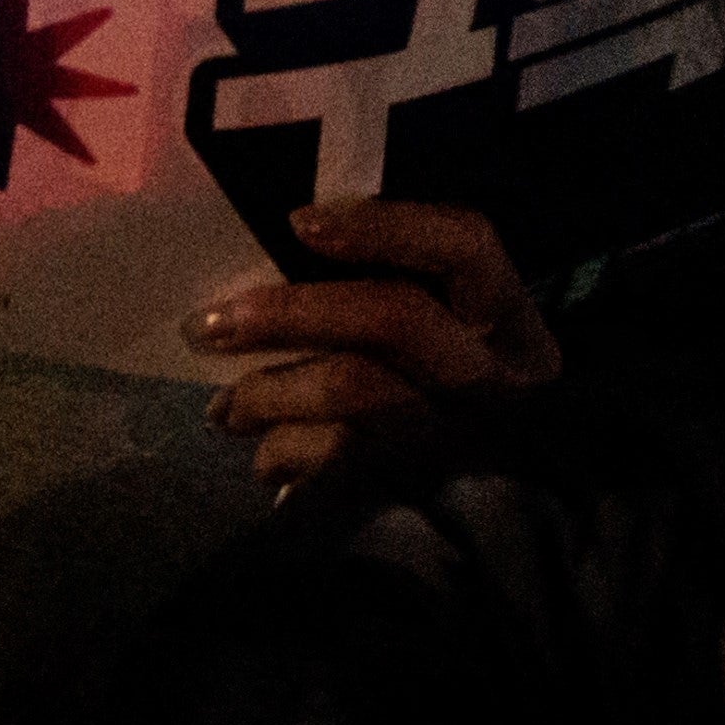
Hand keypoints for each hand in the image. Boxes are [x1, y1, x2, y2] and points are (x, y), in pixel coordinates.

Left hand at [183, 197, 561, 487]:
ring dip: (267, 394)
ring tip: (223, 408)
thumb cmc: (460, 387)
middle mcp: (493, 371)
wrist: (519, 503)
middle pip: (394, 320)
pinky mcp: (421, 484)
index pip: (465, 244)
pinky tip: (262, 455)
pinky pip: (338, 463)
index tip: (299, 221)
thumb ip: (403, 284)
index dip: (385, 226)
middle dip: (291, 314)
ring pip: (355, 394)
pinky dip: (286, 455)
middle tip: (206, 323)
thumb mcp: (462, 329)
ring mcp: (459, 431)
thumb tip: (292, 247)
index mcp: (510, 315)